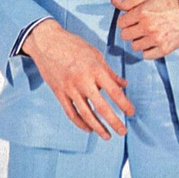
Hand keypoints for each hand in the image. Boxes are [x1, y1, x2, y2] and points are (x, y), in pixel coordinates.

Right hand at [21, 19, 134, 139]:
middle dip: (114, 122)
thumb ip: (109, 71)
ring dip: (98, 127)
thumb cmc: (73, 45)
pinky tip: (89, 128)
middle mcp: (83, 81)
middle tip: (123, 131)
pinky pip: (71, 113)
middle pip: (101, 107)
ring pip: (86, 114)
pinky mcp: (59, 93)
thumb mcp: (95, 54)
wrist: (46, 42)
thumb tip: (123, 84)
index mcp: (95, 69)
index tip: (132, 112)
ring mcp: (69, 88)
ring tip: (107, 136)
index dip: (125, 104)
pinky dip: (80, 123)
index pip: (114, 91)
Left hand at [111, 0, 178, 58]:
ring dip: (139, 40)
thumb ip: (129, 2)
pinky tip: (153, 41)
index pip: (121, 22)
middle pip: (125, 36)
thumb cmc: (170, 2)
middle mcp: (147, 27)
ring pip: (134, 46)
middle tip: (140, 26)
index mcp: (142, 12)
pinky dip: (148, 50)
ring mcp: (156, 39)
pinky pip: (146, 55)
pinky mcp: (164, 49)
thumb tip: (113, 1)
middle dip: (130, 31)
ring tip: (148, 33)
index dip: (126, 20)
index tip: (133, 19)